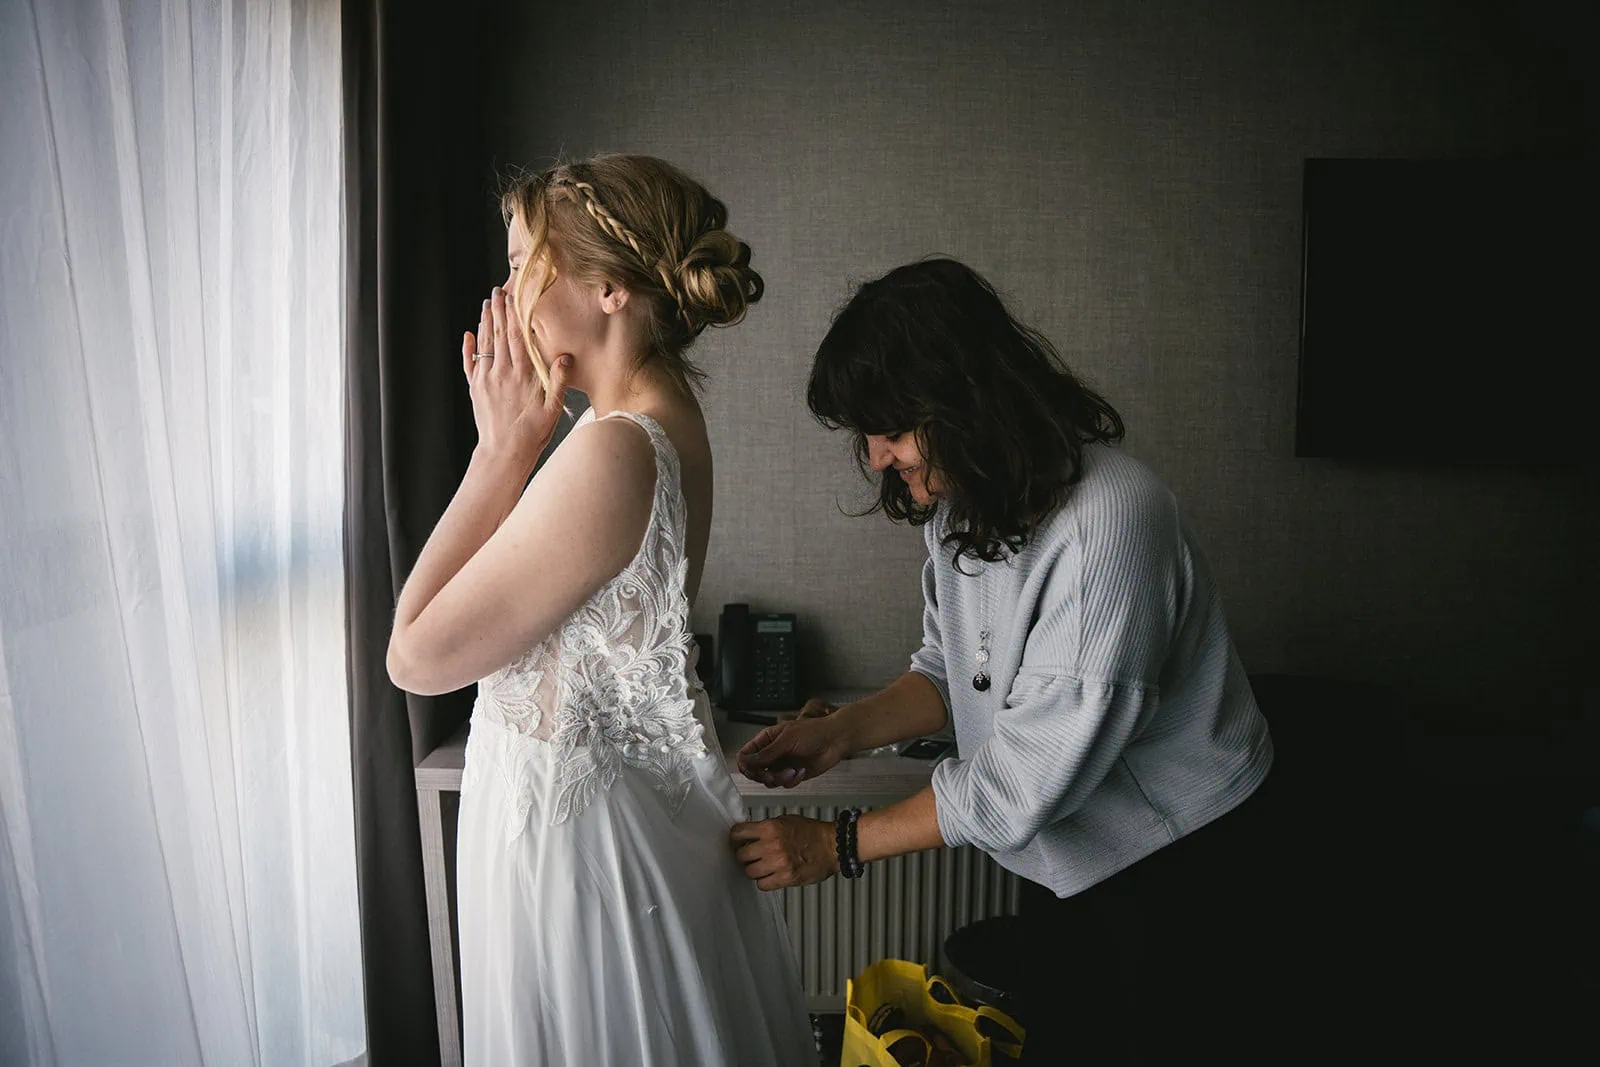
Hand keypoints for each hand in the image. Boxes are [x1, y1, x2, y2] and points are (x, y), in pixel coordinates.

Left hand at [461, 286, 571, 468]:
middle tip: (497, 291)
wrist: (504, 454)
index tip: (513, 296)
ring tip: (486, 305)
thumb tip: (565, 357)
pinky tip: (468, 334)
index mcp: (522, 375)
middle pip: (498, 334)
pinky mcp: (475, 389)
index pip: (516, 336)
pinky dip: (468, 347)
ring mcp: (485, 380)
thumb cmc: (532, 434)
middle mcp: (501, 373)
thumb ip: (558, 381)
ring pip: (484, 344)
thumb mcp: (553, 409)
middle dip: (497, 311)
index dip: (514, 314)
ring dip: (484, 322)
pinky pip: (469, 363)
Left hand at [730, 815, 837, 889]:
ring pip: (749, 872)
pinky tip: (772, 876)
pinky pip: (762, 885)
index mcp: (770, 827)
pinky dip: (765, 882)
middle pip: (741, 855)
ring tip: (764, 867)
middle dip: (745, 856)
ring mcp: (778, 863)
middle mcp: (772, 845)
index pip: (738, 833)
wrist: (833, 846)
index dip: (736, 839)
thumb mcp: (785, 821)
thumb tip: (748, 835)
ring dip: (755, 871)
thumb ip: (766, 828)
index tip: (737, 842)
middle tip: (752, 857)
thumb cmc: (812, 832)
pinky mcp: (786, 878)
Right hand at [736, 701, 850, 787]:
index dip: (746, 765)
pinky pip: (784, 784)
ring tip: (792, 771)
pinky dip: (792, 780)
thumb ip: (765, 753)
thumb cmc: (813, 732)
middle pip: (754, 771)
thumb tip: (746, 762)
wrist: (835, 741)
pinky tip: (801, 771)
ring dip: (780, 778)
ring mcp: (781, 764)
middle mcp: (772, 753)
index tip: (754, 770)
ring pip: (769, 781)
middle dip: (763, 775)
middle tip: (772, 775)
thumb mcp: (786, 740)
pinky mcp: (792, 775)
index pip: (745, 755)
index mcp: (766, 740)